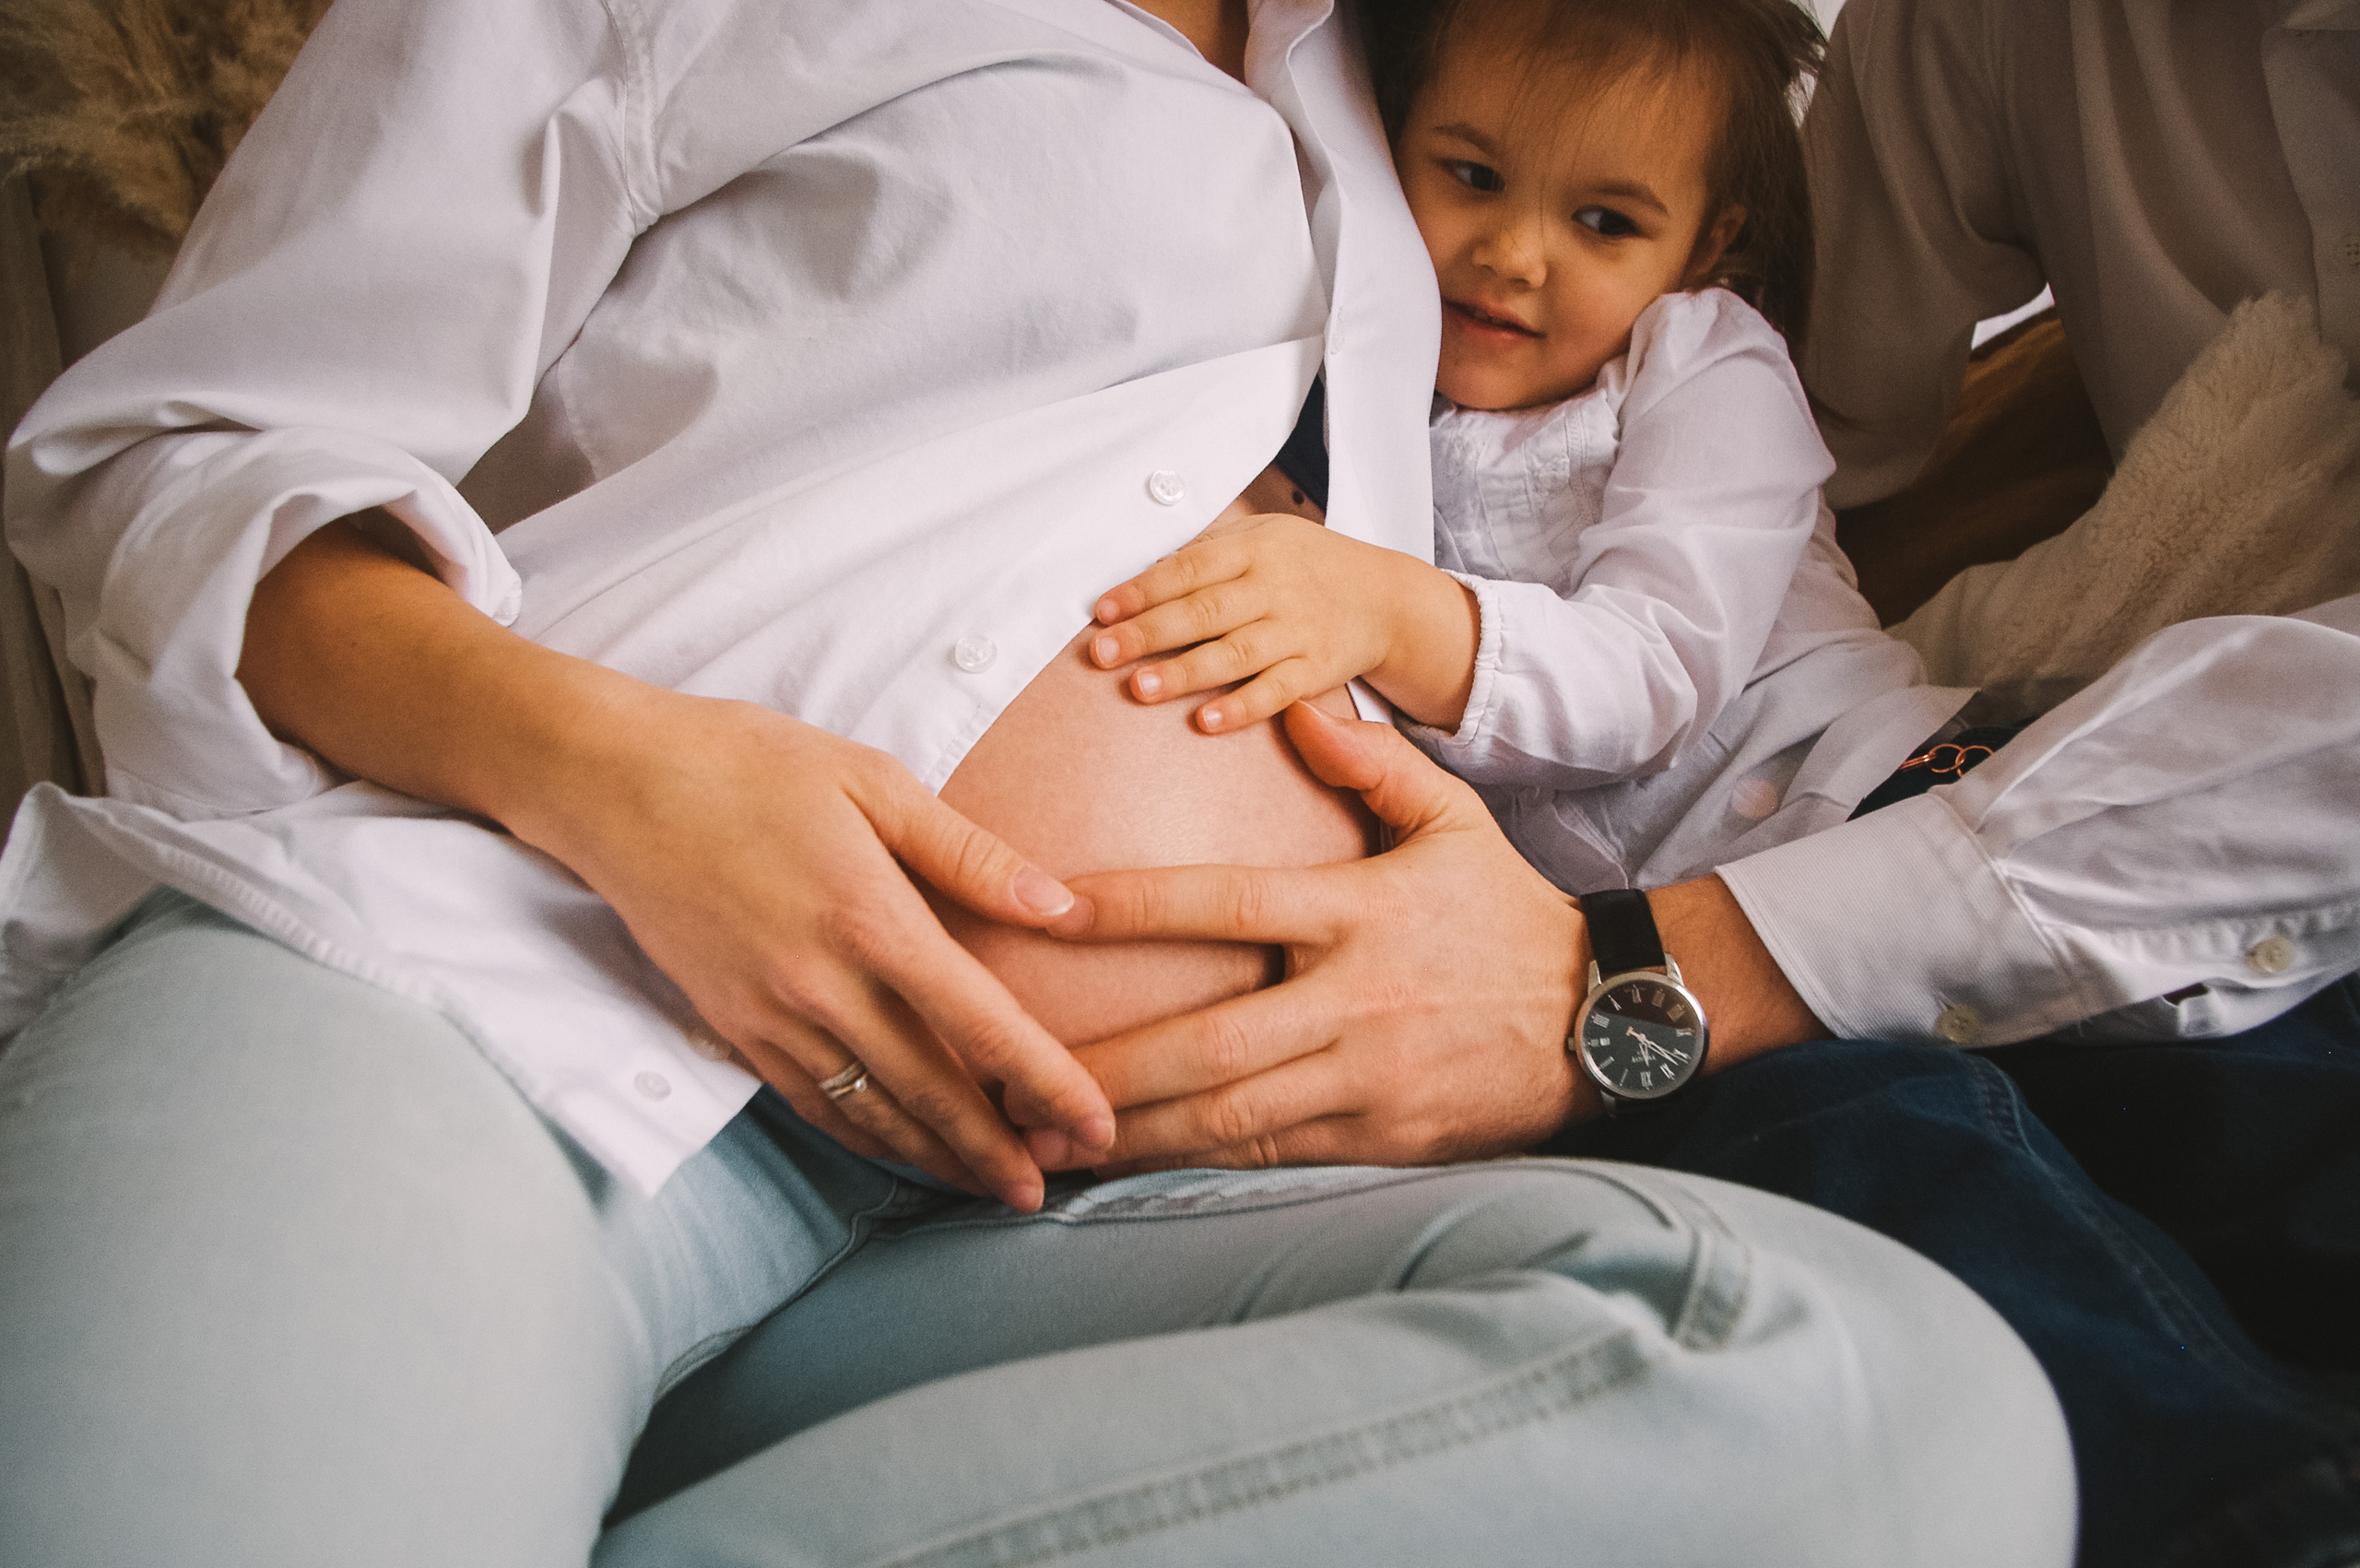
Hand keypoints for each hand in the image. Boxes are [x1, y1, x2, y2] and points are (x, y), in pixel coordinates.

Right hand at [241, 521, 1112, 1209]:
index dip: (1047, 1086)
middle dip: (997, 1152)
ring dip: (935, 1160)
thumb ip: (972, 856)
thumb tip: (1061, 910)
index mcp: (872, 919)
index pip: (983, 1027)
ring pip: (870, 1114)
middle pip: (931, 1094)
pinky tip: (899, 1151)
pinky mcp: (729, 1029)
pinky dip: (863, 1138)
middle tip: (1051, 1190)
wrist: (612, 784)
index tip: (1095, 1126)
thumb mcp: (874, 783)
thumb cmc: (749, 765)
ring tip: (989, 1187)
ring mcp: (769, 1016)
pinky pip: (809, 1104)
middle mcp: (822, 985)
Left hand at [1024, 701, 1589, 1168]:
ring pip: (1229, 1117)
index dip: (1132, 906)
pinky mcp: (1381, 1140)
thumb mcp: (1456, 822)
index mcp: (1357, 911)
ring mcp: (1366, 1079)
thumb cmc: (1510, 916)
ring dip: (1131, 1134)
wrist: (1609, 1020)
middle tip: (1015, 1078)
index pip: (1226, 901)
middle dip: (1106, 1068)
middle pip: (1207, 1041)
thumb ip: (1376, 764)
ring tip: (1046, 1140)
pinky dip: (1195, 1164)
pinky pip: (1271, 1156)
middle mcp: (1353, 1000)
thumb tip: (1302, 711)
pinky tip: (1130, 1168)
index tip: (1048, 907)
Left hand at [1088, 514, 1478, 731]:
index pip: (1190, 569)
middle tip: (1102, 653)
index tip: (1103, 611)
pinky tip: (1206, 722)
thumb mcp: (1264, 536)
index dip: (1144, 590)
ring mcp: (1297, 630)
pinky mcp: (1316, 669)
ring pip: (1236, 653)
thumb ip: (1208, 554)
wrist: (1385, 597)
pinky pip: (1276, 691)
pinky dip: (1242, 708)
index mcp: (1255, 549)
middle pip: (1205, 611)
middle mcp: (1275, 588)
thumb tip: (1142, 578)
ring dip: (1185, 672)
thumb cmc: (1308, 566)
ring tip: (1140, 688)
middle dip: (1150, 632)